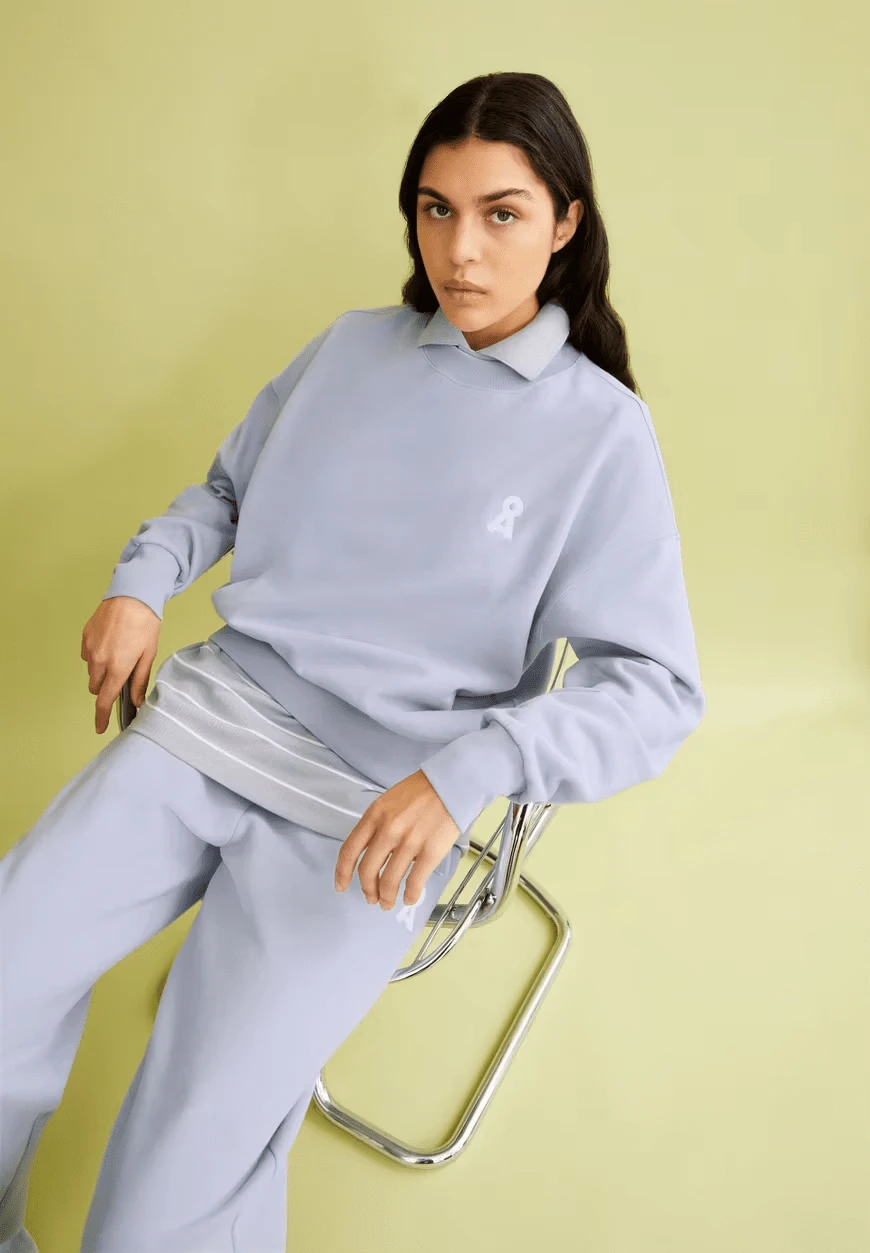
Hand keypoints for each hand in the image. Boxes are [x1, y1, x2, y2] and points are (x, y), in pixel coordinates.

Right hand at [80, 595, 160, 733]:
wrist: (132, 594)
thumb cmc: (145, 623)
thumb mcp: (148, 653)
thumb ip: (140, 680)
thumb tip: (137, 701)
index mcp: (117, 667)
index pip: (105, 701)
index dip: (102, 717)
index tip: (100, 727)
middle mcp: (99, 660)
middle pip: (96, 688)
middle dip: (107, 688)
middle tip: (122, 675)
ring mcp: (90, 648)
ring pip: (91, 672)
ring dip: (102, 671)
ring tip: (119, 653)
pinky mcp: (85, 637)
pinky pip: (87, 656)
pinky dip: (96, 656)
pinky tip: (111, 643)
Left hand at [334, 770, 458, 909]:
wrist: (451, 784)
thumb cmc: (422, 790)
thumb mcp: (389, 800)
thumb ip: (377, 825)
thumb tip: (373, 853)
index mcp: (374, 815)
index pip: (349, 850)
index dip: (342, 873)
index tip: (341, 885)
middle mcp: (388, 830)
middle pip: (368, 870)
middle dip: (368, 889)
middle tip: (371, 898)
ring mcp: (409, 842)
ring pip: (390, 881)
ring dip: (387, 897)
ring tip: (388, 903)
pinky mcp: (430, 852)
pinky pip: (414, 882)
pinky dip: (410, 895)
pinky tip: (409, 898)